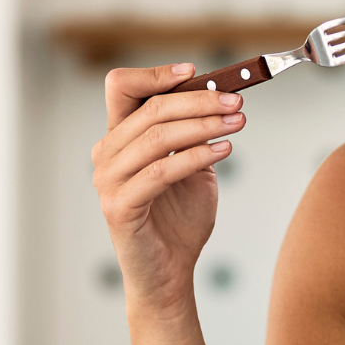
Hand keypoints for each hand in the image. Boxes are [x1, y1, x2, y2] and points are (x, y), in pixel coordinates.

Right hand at [92, 63, 246, 310]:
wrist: (170, 272)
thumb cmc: (179, 218)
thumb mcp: (192, 164)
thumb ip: (195, 133)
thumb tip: (221, 95)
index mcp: (119, 138)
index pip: (122, 87)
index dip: (156, 74)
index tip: (195, 72)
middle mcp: (107, 154)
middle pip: (150, 108)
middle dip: (199, 101)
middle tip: (236, 103)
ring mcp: (108, 181)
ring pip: (157, 137)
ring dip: (203, 126)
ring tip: (237, 123)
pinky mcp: (120, 206)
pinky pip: (161, 171)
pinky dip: (196, 156)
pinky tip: (224, 150)